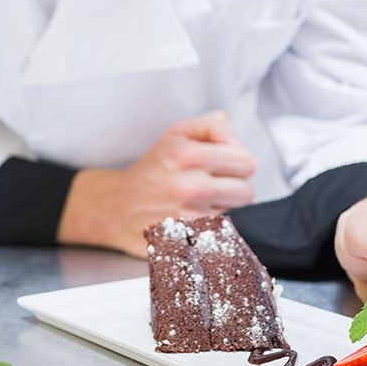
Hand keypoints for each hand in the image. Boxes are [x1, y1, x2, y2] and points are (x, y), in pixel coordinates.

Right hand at [57, 111, 256, 256]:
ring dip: (221, 207)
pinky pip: (223, 231)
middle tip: (210, 185)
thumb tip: (237, 143)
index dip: (236, 163)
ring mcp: (190, 217)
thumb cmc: (153, 169)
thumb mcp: (178, 132)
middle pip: (248, 191)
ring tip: (197, 201)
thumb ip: (215, 125)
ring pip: (236, 213)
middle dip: (233, 187)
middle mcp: (190, 186)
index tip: (220, 166)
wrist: (118, 207)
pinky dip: (213, 226)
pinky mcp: (189, 240)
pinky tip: (194, 218)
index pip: (247, 162)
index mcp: (189, 155)